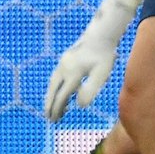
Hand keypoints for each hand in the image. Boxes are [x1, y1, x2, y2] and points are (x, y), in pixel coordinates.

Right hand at [44, 0, 139, 120]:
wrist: (102, 33)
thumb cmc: (105, 55)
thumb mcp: (101, 74)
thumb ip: (90, 90)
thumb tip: (79, 106)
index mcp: (72, 74)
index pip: (61, 97)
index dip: (57, 109)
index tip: (56, 120)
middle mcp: (64, 69)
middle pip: (53, 91)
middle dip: (50, 105)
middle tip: (49, 118)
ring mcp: (63, 63)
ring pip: (52, 83)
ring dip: (51, 96)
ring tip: (52, 107)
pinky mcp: (65, 58)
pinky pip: (56, 76)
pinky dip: (55, 86)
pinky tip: (59, 91)